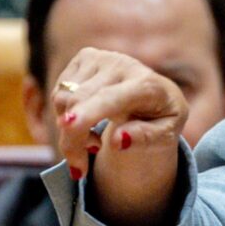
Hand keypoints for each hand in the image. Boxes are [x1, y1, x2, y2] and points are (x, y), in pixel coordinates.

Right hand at [49, 48, 188, 225]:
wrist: (158, 93)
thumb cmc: (162, 118)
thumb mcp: (165, 135)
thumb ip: (145, 138)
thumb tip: (117, 141)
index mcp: (147, 84)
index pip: (111, 98)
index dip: (89, 112)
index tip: (69, 125)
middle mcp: (122, 65)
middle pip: (78, 103)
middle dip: (72, 141)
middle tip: (80, 169)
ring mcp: (101, 57)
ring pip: (63, 99)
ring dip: (70, 130)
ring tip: (95, 141)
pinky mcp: (85, 57)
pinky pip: (59, 92)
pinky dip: (67, 115)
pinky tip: (88, 120)